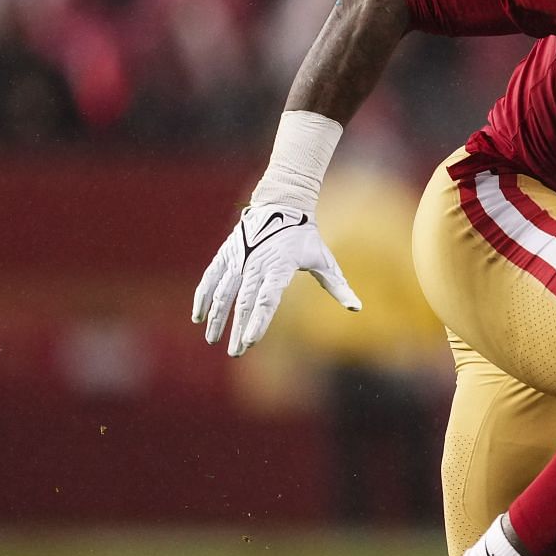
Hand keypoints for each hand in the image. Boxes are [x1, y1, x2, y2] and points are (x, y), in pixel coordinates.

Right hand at [191, 206, 360, 356]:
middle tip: (236, 352)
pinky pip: (211, 277)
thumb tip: (356, 308)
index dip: (259, 321)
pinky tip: (198, 316)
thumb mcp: (324, 258)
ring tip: (213, 339)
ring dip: (218, 317)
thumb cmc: (305, 235)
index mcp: (280, 266)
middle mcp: (256, 263)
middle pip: (244, 302)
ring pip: (224, 292)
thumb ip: (337, 285)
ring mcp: (239, 258)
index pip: (268, 299)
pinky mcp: (227, 253)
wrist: (280, 203)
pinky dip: (204, 296)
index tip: (252, 341)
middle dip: (238, 328)